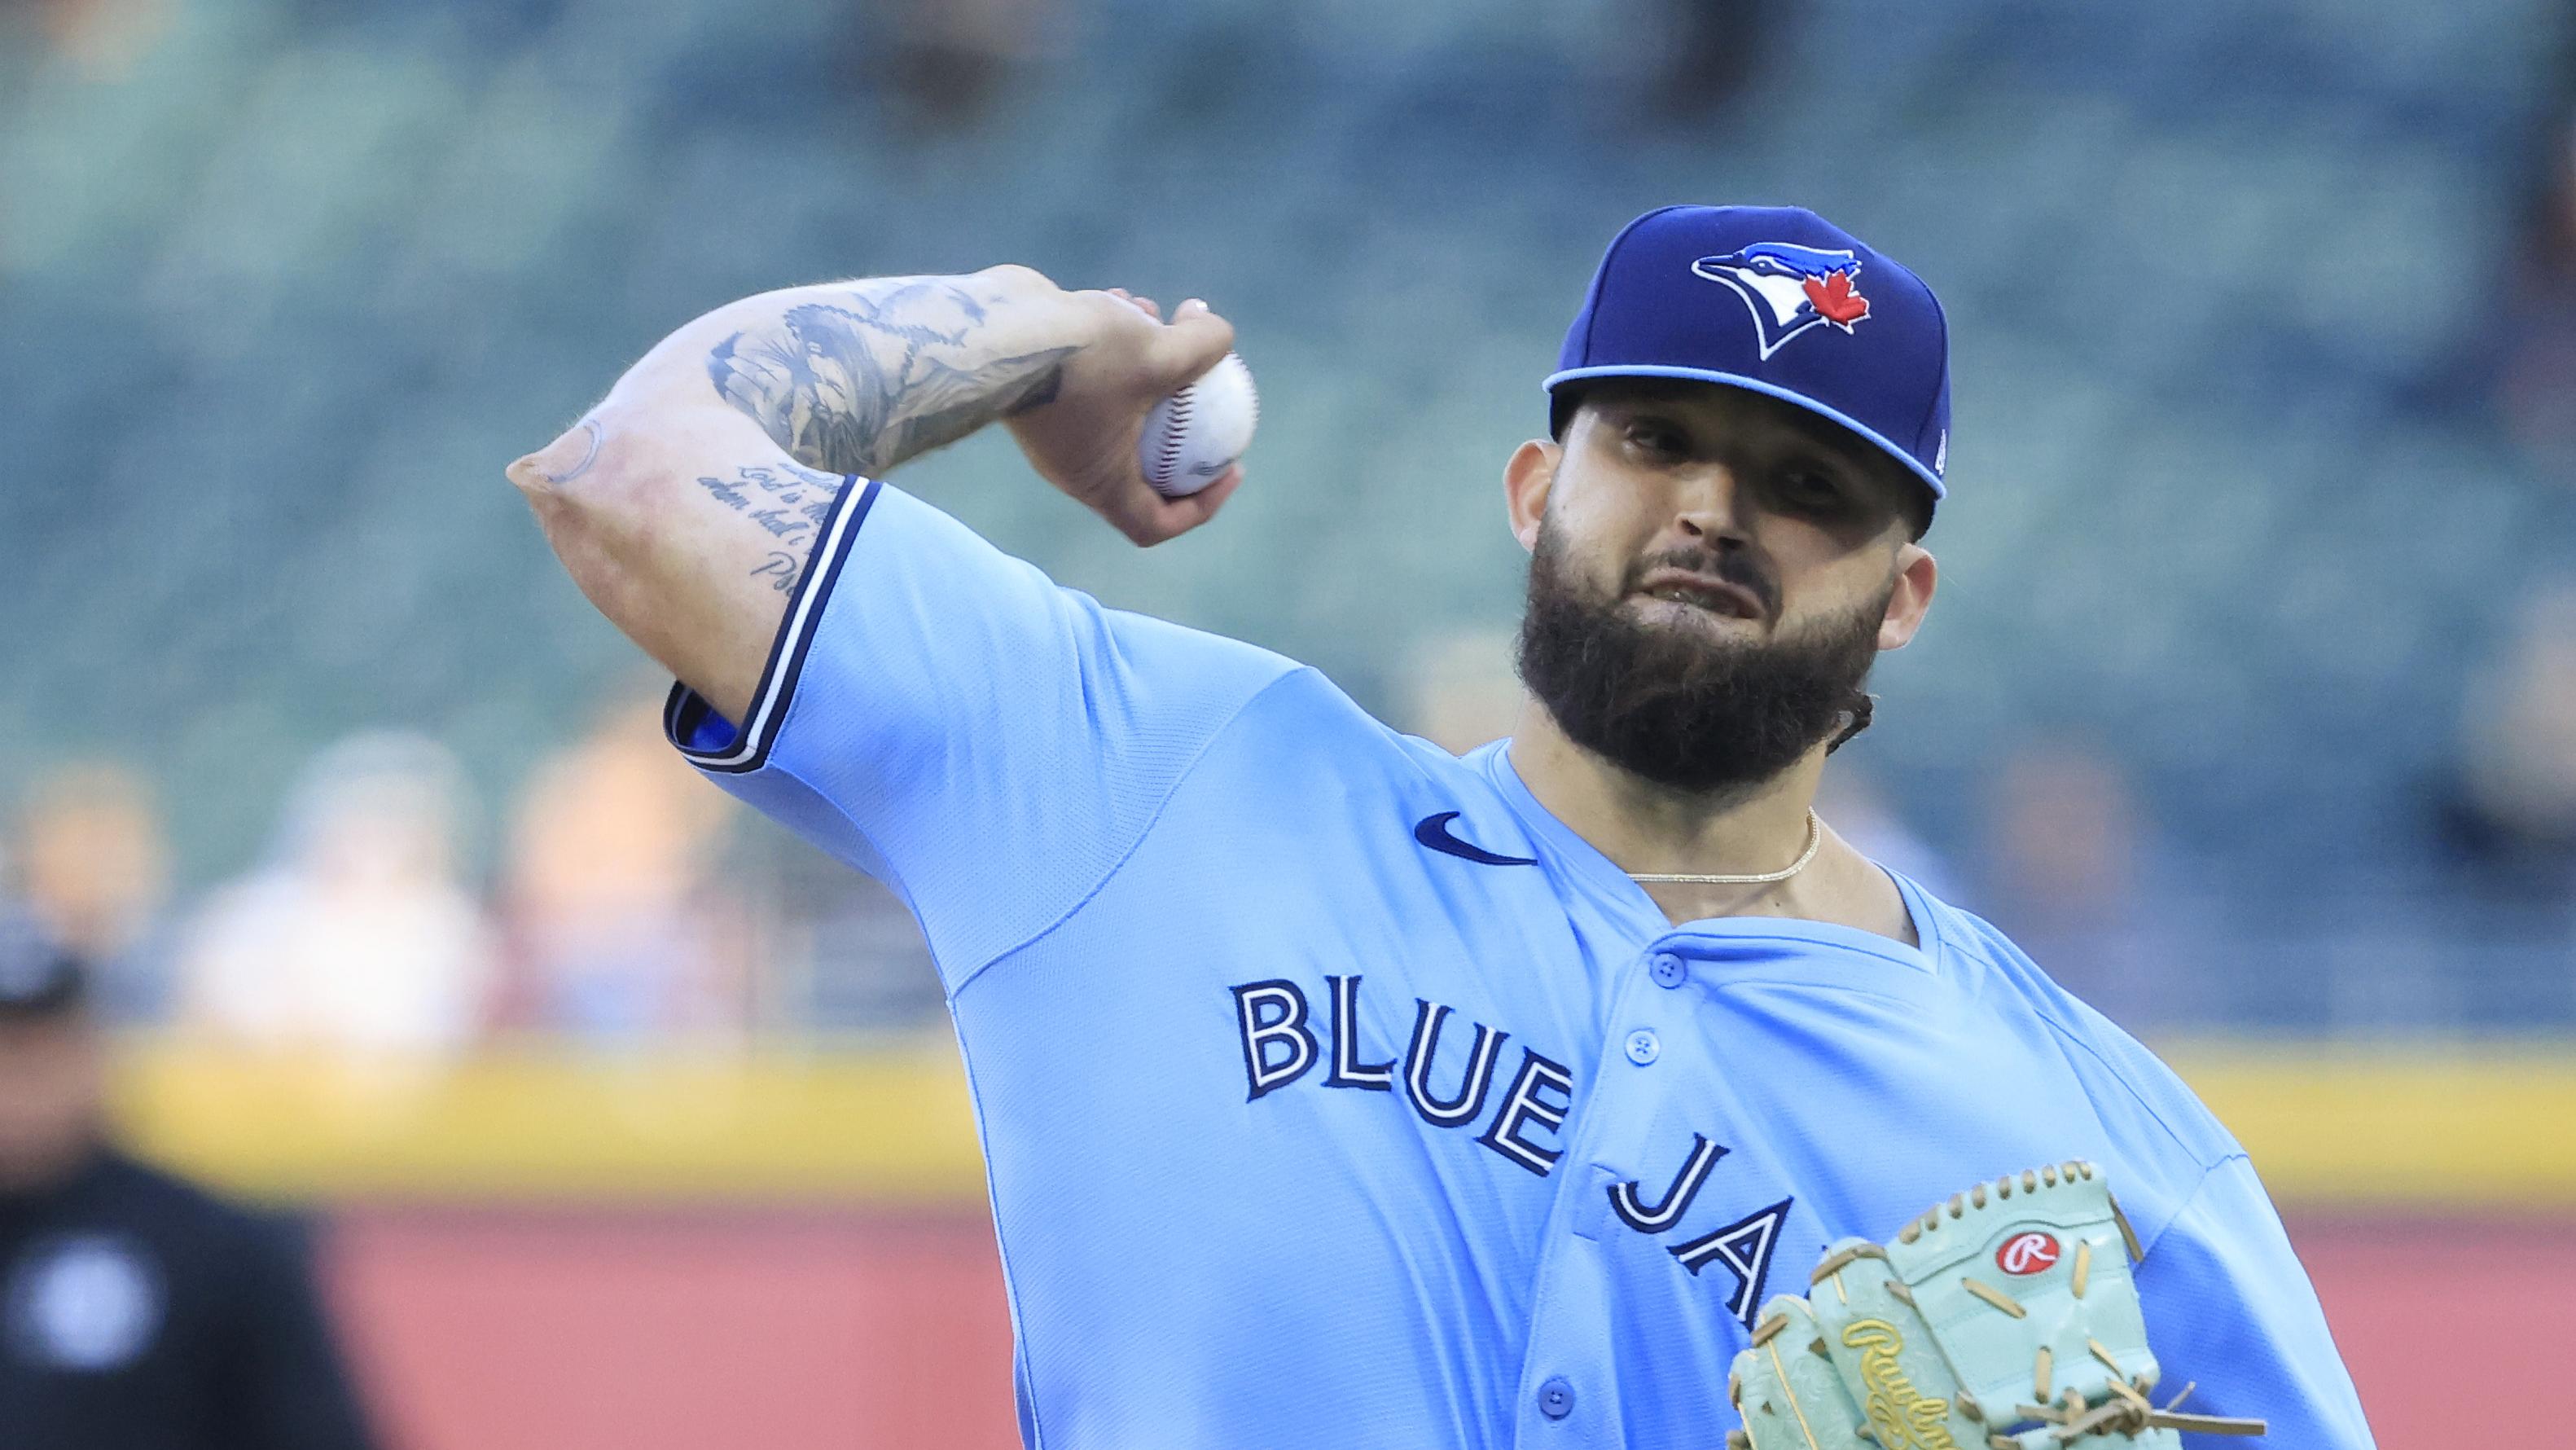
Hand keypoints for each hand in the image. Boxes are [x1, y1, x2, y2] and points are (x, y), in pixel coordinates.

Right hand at [999, 276, 1244, 544]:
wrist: (987, 327)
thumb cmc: (1075, 358)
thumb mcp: (1157, 354)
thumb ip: (1201, 347)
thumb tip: (1223, 335)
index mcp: (1100, 482)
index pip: (1155, 523)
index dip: (1202, 506)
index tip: (1231, 467)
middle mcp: (1074, 463)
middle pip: (1144, 464)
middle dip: (1185, 426)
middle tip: (1212, 388)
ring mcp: (1055, 426)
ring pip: (1120, 406)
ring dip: (1151, 366)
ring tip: (1163, 318)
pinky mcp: (1041, 386)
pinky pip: (1091, 375)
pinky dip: (1115, 346)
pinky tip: (1126, 300)